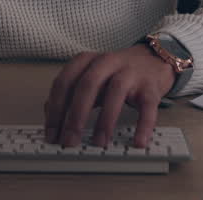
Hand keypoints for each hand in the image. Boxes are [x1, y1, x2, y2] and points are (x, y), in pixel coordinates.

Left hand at [43, 45, 174, 148]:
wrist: (153, 59)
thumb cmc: (116, 73)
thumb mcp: (89, 77)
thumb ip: (70, 92)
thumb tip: (49, 114)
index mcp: (87, 60)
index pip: (64, 82)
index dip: (55, 109)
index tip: (52, 133)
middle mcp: (107, 62)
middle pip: (87, 85)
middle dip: (76, 116)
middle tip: (70, 140)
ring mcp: (130, 73)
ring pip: (115, 92)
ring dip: (105, 120)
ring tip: (99, 143)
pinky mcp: (150, 86)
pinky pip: (147, 106)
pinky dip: (143, 125)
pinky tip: (138, 141)